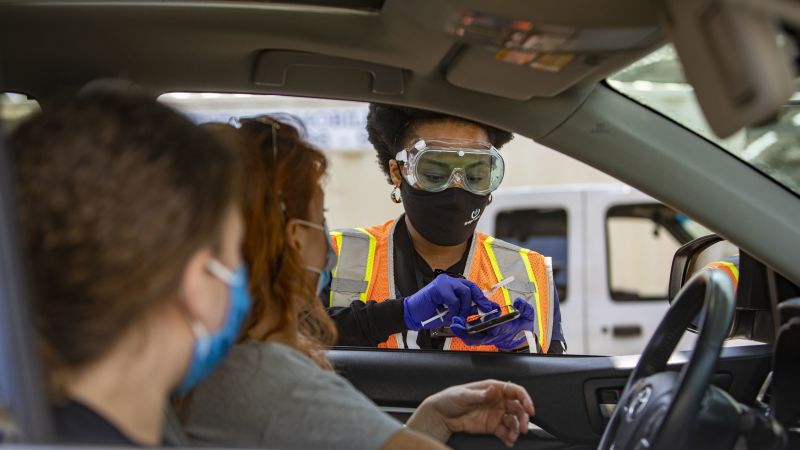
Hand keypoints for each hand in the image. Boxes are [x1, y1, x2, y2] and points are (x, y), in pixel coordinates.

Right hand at [403, 275, 497, 330]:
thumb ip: (465, 308)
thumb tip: (481, 309)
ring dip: (464, 308)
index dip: (481, 297)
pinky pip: (453, 299)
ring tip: (457, 317)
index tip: (489, 307)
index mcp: (453, 285)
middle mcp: (449, 281)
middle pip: (471, 287)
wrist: (413, 315)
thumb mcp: (452, 312)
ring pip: (464, 292)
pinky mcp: (438, 287)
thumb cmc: (430, 313)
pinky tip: (447, 315)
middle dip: (477, 301)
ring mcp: (444, 282)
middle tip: (480, 312)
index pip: (472, 287)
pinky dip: (453, 310)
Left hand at [406, 380, 534, 446]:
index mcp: (493, 388)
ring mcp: (496, 414)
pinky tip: (509, 441)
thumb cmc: (450, 398)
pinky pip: (504, 432)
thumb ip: (479, 394)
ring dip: (516, 429)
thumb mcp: (463, 395)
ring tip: (513, 437)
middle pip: (518, 408)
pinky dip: (509, 437)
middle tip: (522, 428)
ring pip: (513, 421)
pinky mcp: (492, 427)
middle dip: (523, 418)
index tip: (530, 409)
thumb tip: (492, 390)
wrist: (441, 416)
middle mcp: (498, 401)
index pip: (515, 391)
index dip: (525, 399)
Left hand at [450, 298, 535, 349]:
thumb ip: (525, 308)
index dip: (490, 326)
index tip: (484, 321)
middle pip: (477, 337)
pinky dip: (463, 331)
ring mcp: (486, 337)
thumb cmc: (522, 328)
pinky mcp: (482, 336)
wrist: (520, 338)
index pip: (495, 330)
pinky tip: (457, 324)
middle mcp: (493, 336)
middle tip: (457, 324)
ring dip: (462, 332)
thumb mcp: (528, 317)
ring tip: (454, 323)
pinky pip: (470, 336)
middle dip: (466, 332)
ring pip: (471, 338)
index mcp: (503, 331)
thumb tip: (518, 302)